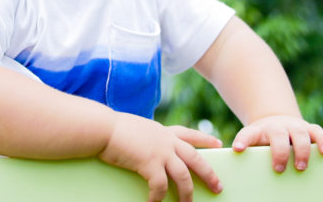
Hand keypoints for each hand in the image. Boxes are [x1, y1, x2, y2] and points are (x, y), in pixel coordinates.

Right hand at [98, 113, 222, 201]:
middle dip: (209, 174)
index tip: (219, 143)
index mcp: (164, 132)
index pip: (190, 134)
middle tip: (218, 187)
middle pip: (196, 159)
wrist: (103, 128)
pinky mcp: (149, 163)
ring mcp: (160, 152)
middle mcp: (167, 141)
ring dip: (187, 193)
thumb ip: (148, 138)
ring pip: (184, 176)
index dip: (205, 139)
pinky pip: (160, 186)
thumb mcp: (138, 129)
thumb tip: (148, 148)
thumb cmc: (114, 129)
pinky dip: (158, 197)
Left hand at [232, 115, 322, 172]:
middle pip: (277, 135)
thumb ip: (251, 157)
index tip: (238, 149)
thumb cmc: (263, 141)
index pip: (248, 134)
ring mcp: (294, 126)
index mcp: (258, 131)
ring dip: (301, 150)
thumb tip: (245, 179)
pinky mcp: (310, 128)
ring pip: (299, 133)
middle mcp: (277, 127)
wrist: (275, 121)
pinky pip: (319, 132)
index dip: (242, 140)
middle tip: (278, 169)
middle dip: (279, 152)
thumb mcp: (254, 145)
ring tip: (301, 166)